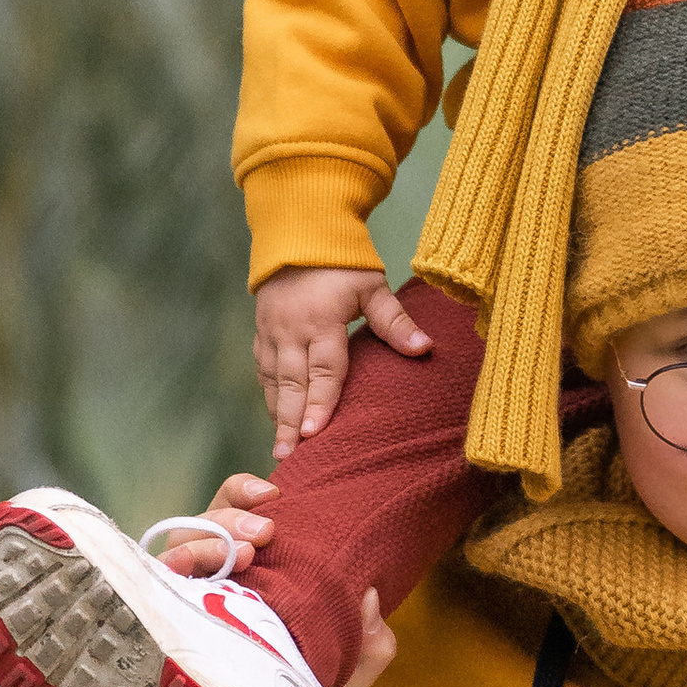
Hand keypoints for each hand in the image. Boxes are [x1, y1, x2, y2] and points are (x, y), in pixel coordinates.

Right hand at [160, 472, 399, 686]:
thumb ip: (364, 653)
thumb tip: (374, 599)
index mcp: (250, 592)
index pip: (240, 523)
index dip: (248, 495)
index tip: (278, 492)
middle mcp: (208, 592)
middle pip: (207, 523)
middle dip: (232, 511)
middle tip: (266, 531)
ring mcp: (176, 610)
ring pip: (177, 545)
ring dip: (208, 535)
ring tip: (245, 551)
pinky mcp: (150, 632)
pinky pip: (148, 585)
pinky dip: (169, 566)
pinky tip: (190, 571)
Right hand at [254, 264, 433, 458]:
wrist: (299, 230)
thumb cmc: (342, 260)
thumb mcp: (372, 285)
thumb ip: (394, 320)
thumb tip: (425, 348)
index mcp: (321, 320)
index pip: (323, 370)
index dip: (319, 403)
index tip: (314, 434)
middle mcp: (291, 330)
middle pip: (292, 384)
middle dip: (290, 422)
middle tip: (288, 456)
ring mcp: (271, 331)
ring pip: (273, 381)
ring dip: (276, 415)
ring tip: (280, 449)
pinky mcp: (261, 331)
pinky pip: (263, 370)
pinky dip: (269, 395)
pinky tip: (276, 417)